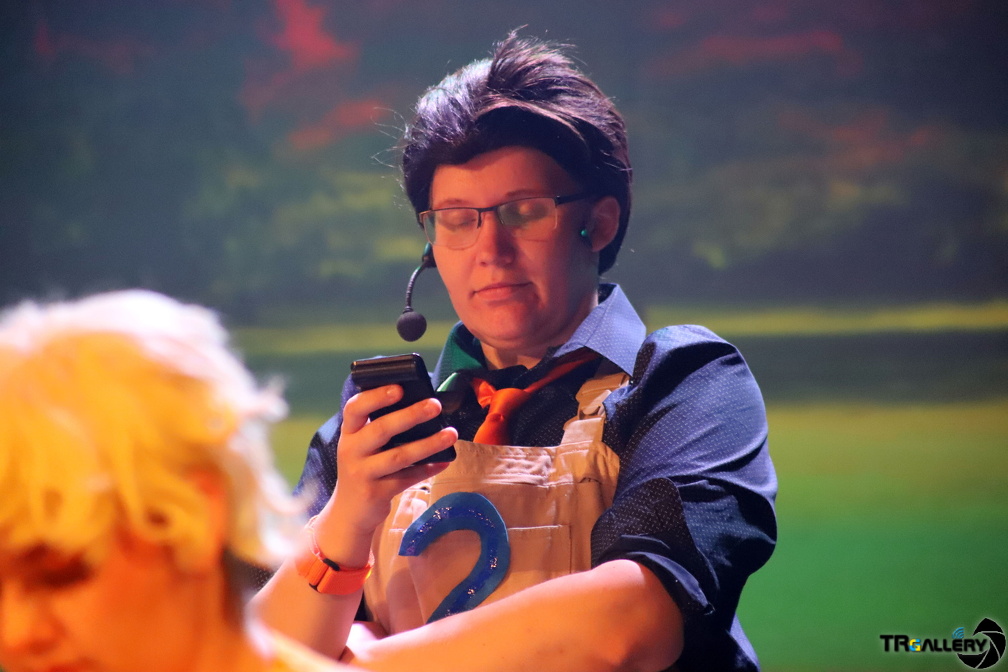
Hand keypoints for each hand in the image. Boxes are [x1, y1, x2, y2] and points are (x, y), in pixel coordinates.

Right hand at [315, 384, 457, 564]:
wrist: (349, 511)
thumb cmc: (364, 467)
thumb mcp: (363, 446)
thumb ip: (381, 428)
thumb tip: (421, 406)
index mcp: (349, 433)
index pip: (355, 408)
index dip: (376, 396)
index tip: (399, 388)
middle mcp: (351, 451)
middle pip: (381, 429)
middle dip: (410, 415)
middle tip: (435, 405)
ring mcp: (362, 473)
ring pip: (398, 456)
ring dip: (427, 444)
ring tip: (450, 434)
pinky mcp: (376, 493)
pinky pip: (407, 479)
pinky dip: (427, 469)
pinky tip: (444, 461)